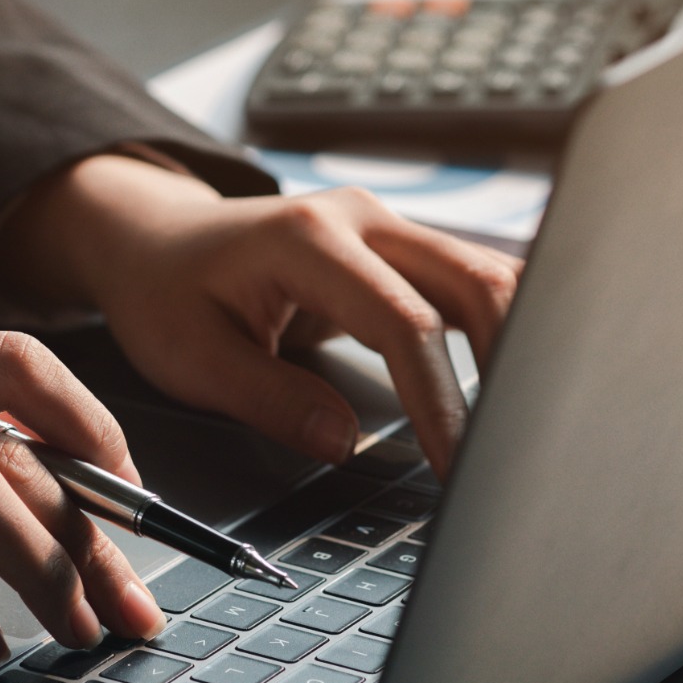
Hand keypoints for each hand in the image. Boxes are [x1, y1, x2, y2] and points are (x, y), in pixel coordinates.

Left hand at [0, 154, 518, 474]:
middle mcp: (361, 218)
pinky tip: (520, 380)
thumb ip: (270, 399)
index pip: (404, 323)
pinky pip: (472, 281)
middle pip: (475, 283)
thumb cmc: (165, 293)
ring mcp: (388, 226)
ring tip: (527, 425)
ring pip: (488, 275)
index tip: (455, 464)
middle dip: (510, 368)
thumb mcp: (192, 358)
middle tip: (515, 450)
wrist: (155, 239)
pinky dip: (504, 328)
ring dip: (519, 345)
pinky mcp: (402, 248)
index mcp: (306, 238)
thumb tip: (345, 443)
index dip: (439, 399)